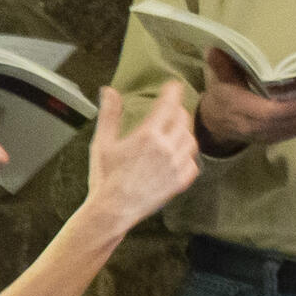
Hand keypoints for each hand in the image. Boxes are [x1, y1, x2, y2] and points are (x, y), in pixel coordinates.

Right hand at [86, 81, 201, 231]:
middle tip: (170, 110)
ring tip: (174, 130)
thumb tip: (109, 91)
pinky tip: (178, 154)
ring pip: (190, 140)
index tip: (173, 86)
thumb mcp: (103, 143)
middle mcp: (166, 149)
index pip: (168, 105)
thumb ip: (109, 114)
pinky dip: (188, 155)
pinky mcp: (180, 182)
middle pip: (182, 120)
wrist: (113, 210)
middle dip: (177, 111)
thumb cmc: (105, 177)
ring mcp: (175, 166)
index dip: (173, 92)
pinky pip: (193, 163)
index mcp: (148, 136)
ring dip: (184, 131)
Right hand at [195, 48, 295, 151]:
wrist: (216, 124)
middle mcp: (258, 127)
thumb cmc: (220, 96)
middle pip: (290, 124)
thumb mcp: (217, 79)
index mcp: (240, 111)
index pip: (266, 114)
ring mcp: (271, 135)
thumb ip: (220, 65)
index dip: (287, 110)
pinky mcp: (280, 136)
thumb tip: (214, 48)